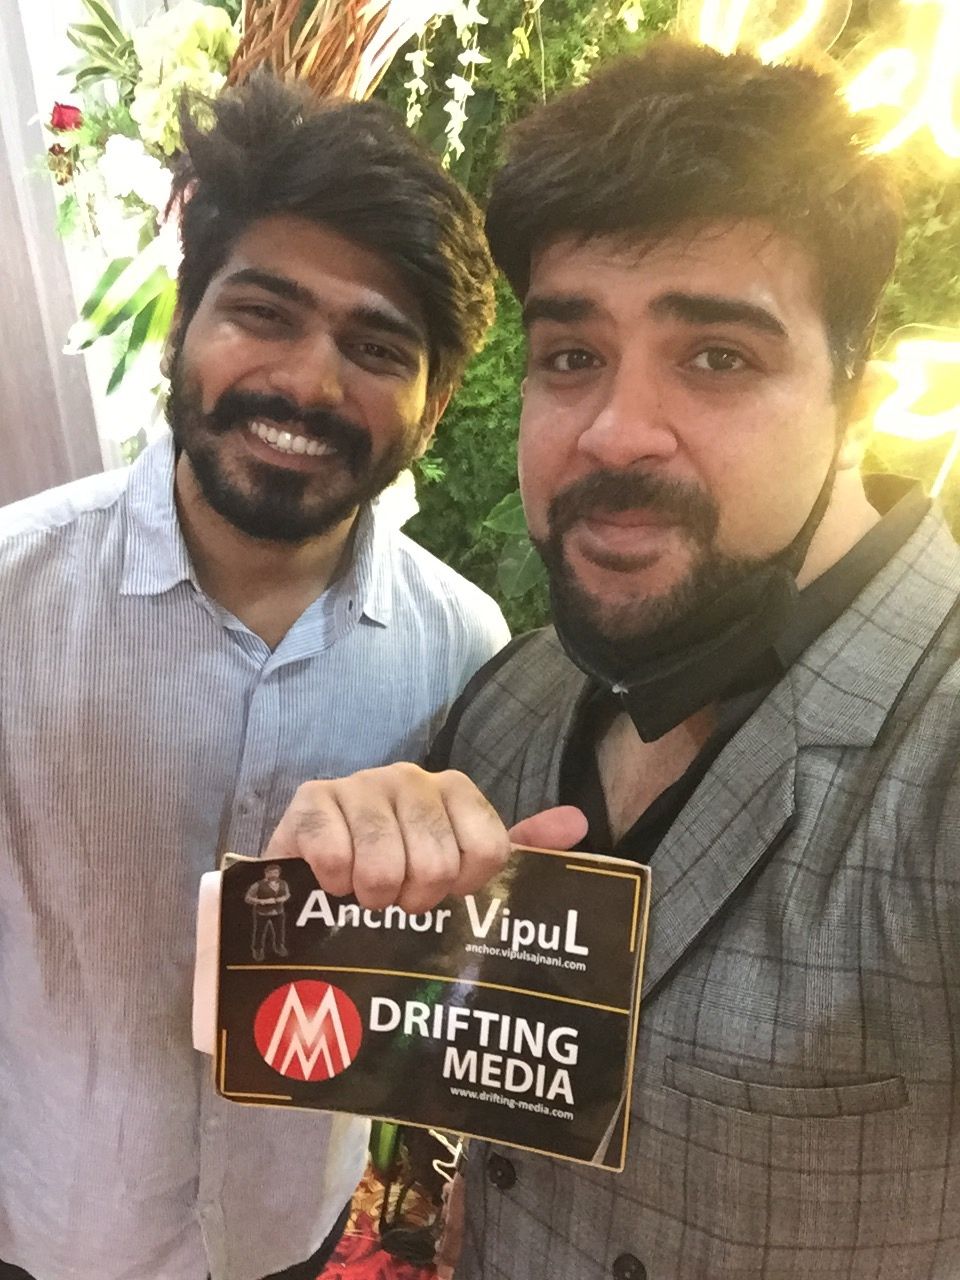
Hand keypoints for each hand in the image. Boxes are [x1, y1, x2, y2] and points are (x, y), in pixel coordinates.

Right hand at [262, 763, 587, 913]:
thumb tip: (577, 823)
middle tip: (401, 898)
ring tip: (367, 893)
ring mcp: (358, 785)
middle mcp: (410, 777)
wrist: (313, 862)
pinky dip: (336, 885)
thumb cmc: (396, 864)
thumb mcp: (460, 861)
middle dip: (417, 898)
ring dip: (375, 898)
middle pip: (438, 864)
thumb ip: (519, 846)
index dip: (467, 885)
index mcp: (453, 789)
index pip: (489, 848)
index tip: (447, 892)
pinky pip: (336, 859)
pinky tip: (333, 880)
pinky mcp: (310, 802)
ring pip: (385, 868)